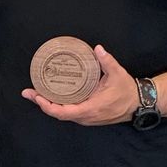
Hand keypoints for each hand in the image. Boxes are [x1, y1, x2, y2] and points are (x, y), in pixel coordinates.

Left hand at [24, 44, 138, 126]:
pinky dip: (57, 106)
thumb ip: (107, 61)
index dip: (47, 106)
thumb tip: (98, 49)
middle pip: (58, 114)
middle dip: (42, 103)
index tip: (36, 96)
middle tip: (28, 92)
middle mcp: (86, 117)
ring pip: (62, 114)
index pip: (63, 112)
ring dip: (48, 105)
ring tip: (36, 93)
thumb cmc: (126, 90)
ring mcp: (86, 118)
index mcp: (90, 108)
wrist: (137, 104)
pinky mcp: (87, 116)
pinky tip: (50, 97)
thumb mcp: (117, 73)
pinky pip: (68, 113)